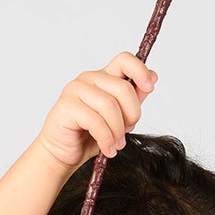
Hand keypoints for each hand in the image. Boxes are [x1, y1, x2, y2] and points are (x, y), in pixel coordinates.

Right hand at [35, 53, 156, 172]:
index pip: (124, 60)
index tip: (149, 87)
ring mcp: (75, 90)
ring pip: (110, 106)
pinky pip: (96, 121)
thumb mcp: (118, 118)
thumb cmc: (87, 136)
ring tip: (116, 145)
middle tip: (126, 133)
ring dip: (118, 131)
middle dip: (132, 114)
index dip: (140, 70)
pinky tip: (107, 148)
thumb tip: (152, 78)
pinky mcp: (67, 106)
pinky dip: (106, 138)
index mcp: (102, 78)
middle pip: (123, 88)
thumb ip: (133, 98)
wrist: (61, 154)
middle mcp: (88, 79)